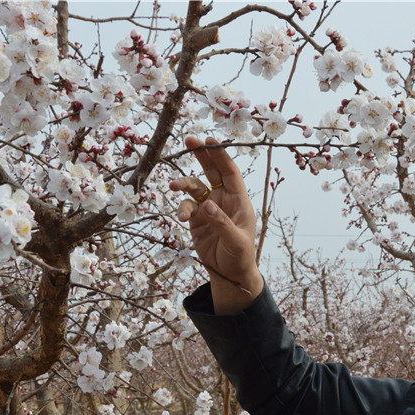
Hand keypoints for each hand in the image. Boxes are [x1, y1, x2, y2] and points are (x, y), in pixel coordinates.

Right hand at [172, 135, 263, 312]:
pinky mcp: (197, 219)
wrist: (230, 273)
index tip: (209, 140)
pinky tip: (180, 217)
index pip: (230, 172)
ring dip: (184, 184)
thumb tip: (208, 206)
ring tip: (173, 187)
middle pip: (212, 171)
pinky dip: (181, 208)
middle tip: (189, 140)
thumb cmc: (241, 256)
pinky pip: (186, 206)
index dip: (220, 155)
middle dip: (201, 155)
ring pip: (194, 187)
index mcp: (239, 200)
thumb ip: (222, 223)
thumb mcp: (236, 241)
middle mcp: (223, 199)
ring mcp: (209, 208)